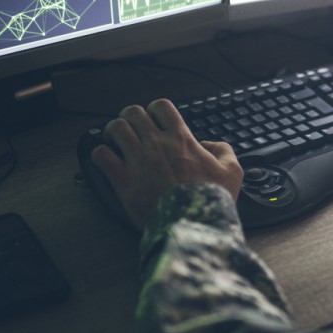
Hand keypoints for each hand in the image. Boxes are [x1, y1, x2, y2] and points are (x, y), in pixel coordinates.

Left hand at [90, 99, 243, 229]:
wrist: (194, 226)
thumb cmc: (212, 200)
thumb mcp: (232, 173)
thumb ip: (224, 151)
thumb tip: (209, 144)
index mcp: (181, 139)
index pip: (161, 106)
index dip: (154, 111)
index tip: (155, 123)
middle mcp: (157, 144)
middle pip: (132, 112)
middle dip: (130, 119)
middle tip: (132, 132)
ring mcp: (138, 161)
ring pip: (115, 128)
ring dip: (112, 133)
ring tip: (116, 143)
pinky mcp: (123, 180)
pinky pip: (101, 155)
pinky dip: (100, 155)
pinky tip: (107, 162)